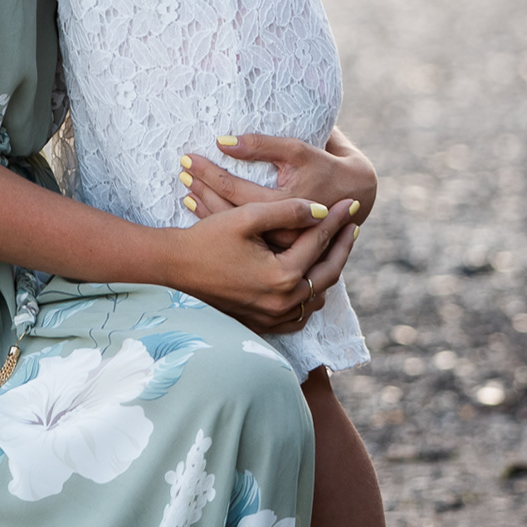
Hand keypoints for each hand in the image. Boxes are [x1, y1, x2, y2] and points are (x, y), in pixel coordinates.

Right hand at [172, 197, 360, 337]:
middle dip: (342, 246)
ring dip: (329, 271)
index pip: (319, 242)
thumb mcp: (247, 217)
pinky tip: (311, 277)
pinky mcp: (263, 324)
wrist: (174, 266)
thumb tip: (321, 210)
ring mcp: (273, 317)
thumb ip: (288, 211)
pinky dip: (310, 294)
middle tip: (352, 224)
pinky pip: (300, 313)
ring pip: (317, 295)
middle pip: (328, 273)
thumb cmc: (207, 238)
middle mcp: (282, 302)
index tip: (350, 203)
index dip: (336, 219)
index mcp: (282, 276)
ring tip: (334, 247)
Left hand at [183, 125, 377, 235]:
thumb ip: (262, 145)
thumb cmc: (325, 167)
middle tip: (182, 172)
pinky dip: (221, 220)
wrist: (356, 195)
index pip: (235, 190)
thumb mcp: (297, 151)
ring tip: (186, 188)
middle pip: (228, 212)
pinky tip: (203, 208)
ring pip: (233, 227)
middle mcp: (278, 232)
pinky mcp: (279, 250)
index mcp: (283, 207)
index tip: (187, 157)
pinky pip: (243, 236)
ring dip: (207, 206)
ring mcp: (278, 245)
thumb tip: (222, 142)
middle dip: (203, 190)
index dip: (209, 172)